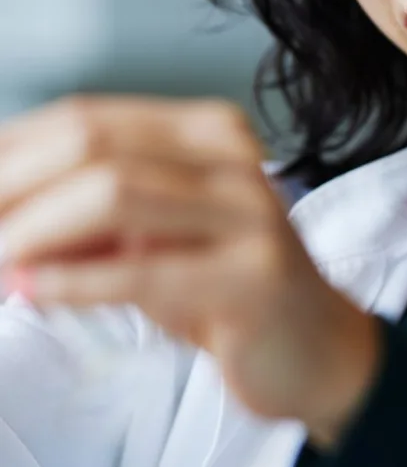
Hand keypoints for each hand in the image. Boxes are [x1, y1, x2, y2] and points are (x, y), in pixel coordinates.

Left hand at [0, 95, 381, 450]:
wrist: (315, 348)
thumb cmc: (225, 287)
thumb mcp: (155, 237)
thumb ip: (87, 217)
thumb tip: (2, 207)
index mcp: (207, 131)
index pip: (88, 118)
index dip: (15, 151)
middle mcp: (232, 158)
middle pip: (94, 146)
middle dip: (13, 188)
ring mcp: (250, 212)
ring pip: (115, 195)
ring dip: (36, 231)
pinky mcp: (254, 276)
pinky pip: (144, 270)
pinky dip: (74, 281)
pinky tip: (34, 291)